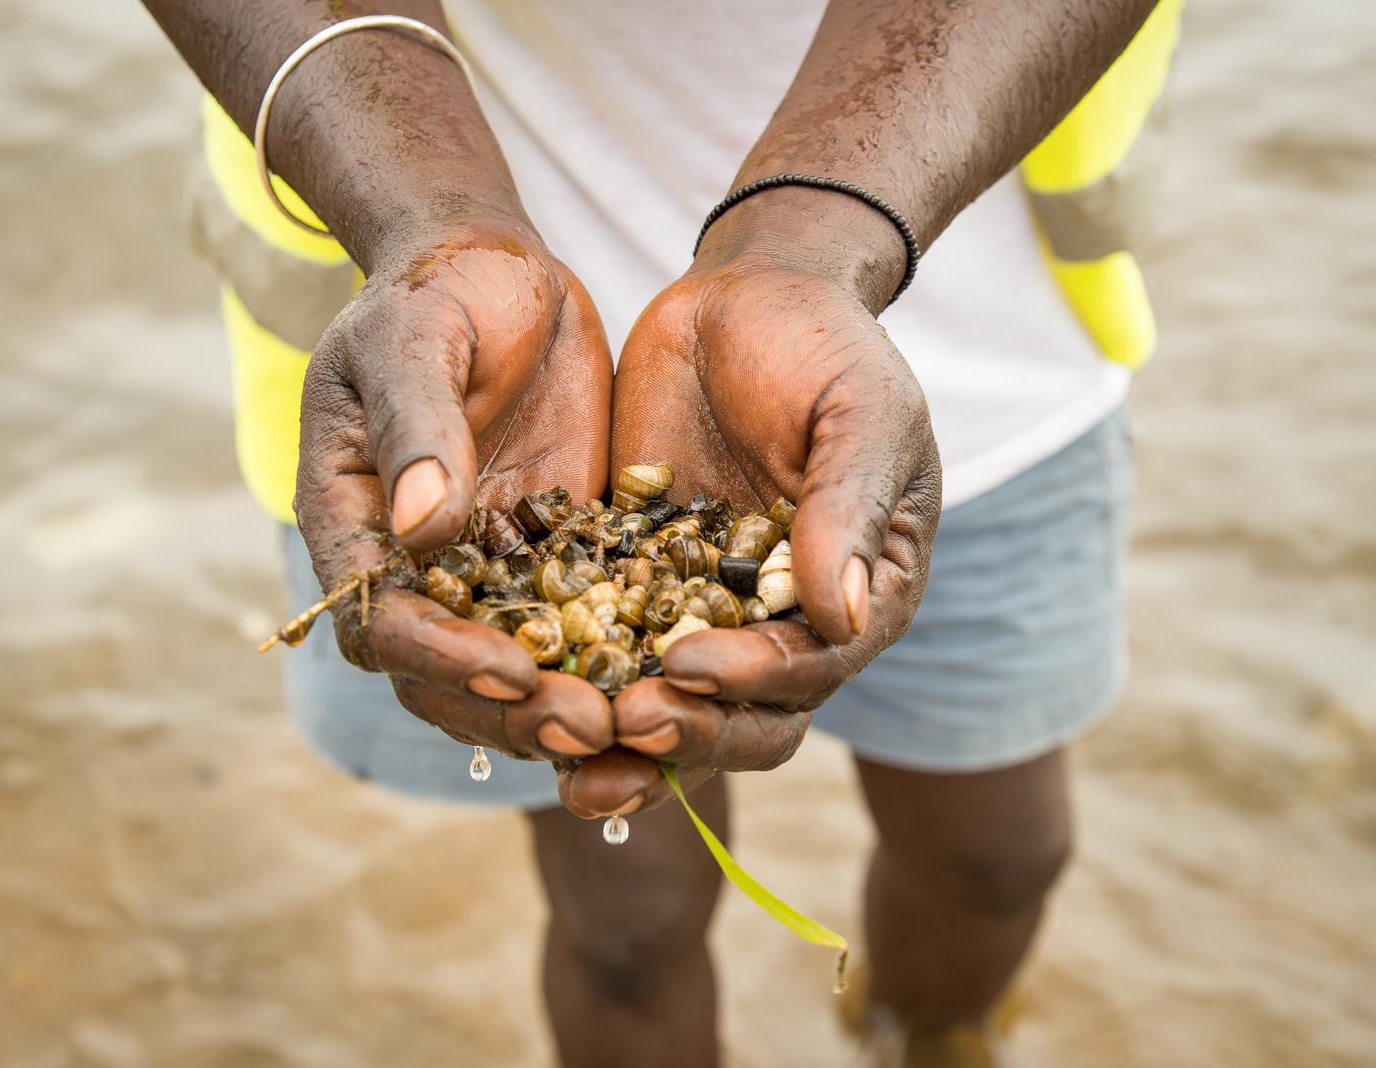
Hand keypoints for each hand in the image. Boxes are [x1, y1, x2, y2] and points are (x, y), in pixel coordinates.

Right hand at [296, 218, 618, 767]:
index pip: (383, 618)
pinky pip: (580, 621)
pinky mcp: (555, 555)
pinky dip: (617, 656)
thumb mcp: (415, 339)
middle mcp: (414, 565)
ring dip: (564, 703)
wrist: (498, 266)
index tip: (510, 668)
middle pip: (445, 673)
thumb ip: (418, 426)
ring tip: (633, 725)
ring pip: (513, 667)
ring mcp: (486, 567)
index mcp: (356, 520)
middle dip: (511, 708)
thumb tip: (424, 530)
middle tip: (590, 726)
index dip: (440, 655)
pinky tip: (676, 679)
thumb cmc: (435, 289)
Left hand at [557, 255, 941, 817]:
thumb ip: (850, 508)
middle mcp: (786, 627)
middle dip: (688, 733)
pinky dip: (570, 676)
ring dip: (624, 741)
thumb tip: (844, 617)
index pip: (814, 670)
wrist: (742, 297)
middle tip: (622, 722)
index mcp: (860, 598)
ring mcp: (707, 612)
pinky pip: (604, 645)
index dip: (755, 682)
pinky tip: (515, 688)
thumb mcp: (859, 411)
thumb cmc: (825, 347)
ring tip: (562, 750)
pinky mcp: (636, 585)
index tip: (687, 664)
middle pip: (745, 719)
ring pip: (673, 705)